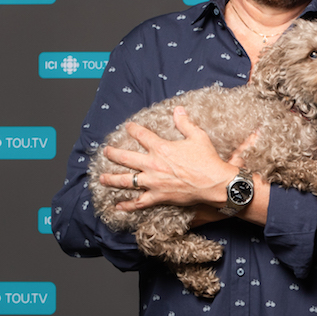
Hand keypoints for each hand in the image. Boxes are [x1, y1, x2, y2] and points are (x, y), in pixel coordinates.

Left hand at [102, 107, 237, 211]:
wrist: (214, 183)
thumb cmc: (207, 160)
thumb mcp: (198, 136)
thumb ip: (185, 123)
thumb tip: (179, 110)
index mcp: (161, 148)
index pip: (142, 135)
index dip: (133, 129)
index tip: (128, 127)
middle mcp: (153, 164)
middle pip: (126, 158)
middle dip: (114, 154)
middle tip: (106, 152)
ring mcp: (153, 182)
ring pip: (126, 181)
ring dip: (112, 179)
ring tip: (102, 178)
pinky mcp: (158, 196)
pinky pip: (139, 202)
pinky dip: (128, 205)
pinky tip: (118, 206)